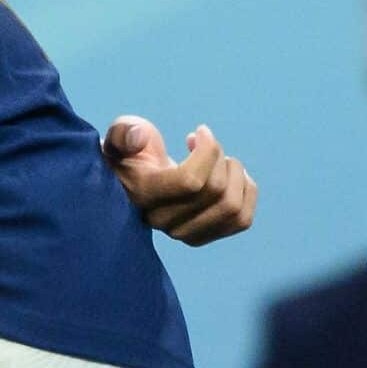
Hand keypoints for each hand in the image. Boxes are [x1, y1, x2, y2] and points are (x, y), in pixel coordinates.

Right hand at [103, 116, 255, 246]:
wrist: (130, 182)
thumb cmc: (129, 153)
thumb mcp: (120, 135)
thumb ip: (123, 133)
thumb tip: (138, 137)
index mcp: (144, 195)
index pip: (191, 182)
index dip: (207, 151)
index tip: (199, 131)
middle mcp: (163, 222)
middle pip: (217, 193)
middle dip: (221, 158)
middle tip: (207, 143)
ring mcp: (184, 234)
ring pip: (233, 208)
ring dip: (236, 175)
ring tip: (221, 159)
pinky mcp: (202, 236)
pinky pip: (242, 220)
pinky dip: (246, 191)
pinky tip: (229, 174)